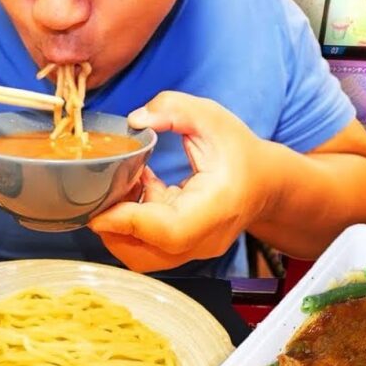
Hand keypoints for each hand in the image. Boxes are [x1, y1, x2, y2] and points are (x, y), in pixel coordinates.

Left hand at [88, 91, 273, 272]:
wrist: (266, 183)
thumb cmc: (240, 152)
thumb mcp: (211, 117)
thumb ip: (174, 109)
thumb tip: (136, 120)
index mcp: (217, 207)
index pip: (170, 231)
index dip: (129, 223)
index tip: (99, 210)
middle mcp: (205, 237)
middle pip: (146, 257)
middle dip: (112, 230)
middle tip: (101, 194)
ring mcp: (194, 249)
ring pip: (142, 257)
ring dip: (119, 227)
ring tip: (122, 186)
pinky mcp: (182, 248)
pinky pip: (146, 245)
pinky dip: (130, 223)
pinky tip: (136, 188)